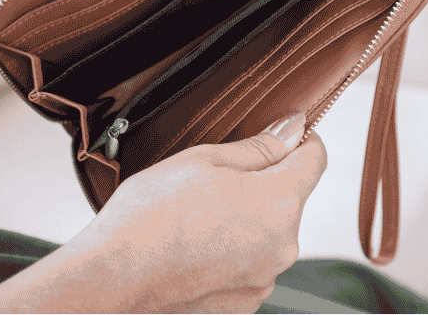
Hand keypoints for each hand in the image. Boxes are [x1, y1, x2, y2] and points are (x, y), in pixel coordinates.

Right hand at [73, 112, 326, 312]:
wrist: (113, 278)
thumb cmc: (149, 216)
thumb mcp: (202, 160)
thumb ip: (258, 146)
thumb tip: (293, 130)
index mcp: (278, 202)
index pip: (314, 159)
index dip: (299, 140)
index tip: (281, 135)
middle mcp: (283, 245)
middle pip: (287, 198)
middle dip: (259, 183)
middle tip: (210, 179)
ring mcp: (263, 278)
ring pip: (266, 233)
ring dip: (243, 219)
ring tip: (193, 217)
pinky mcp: (243, 302)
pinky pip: (248, 264)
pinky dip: (229, 252)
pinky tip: (192, 245)